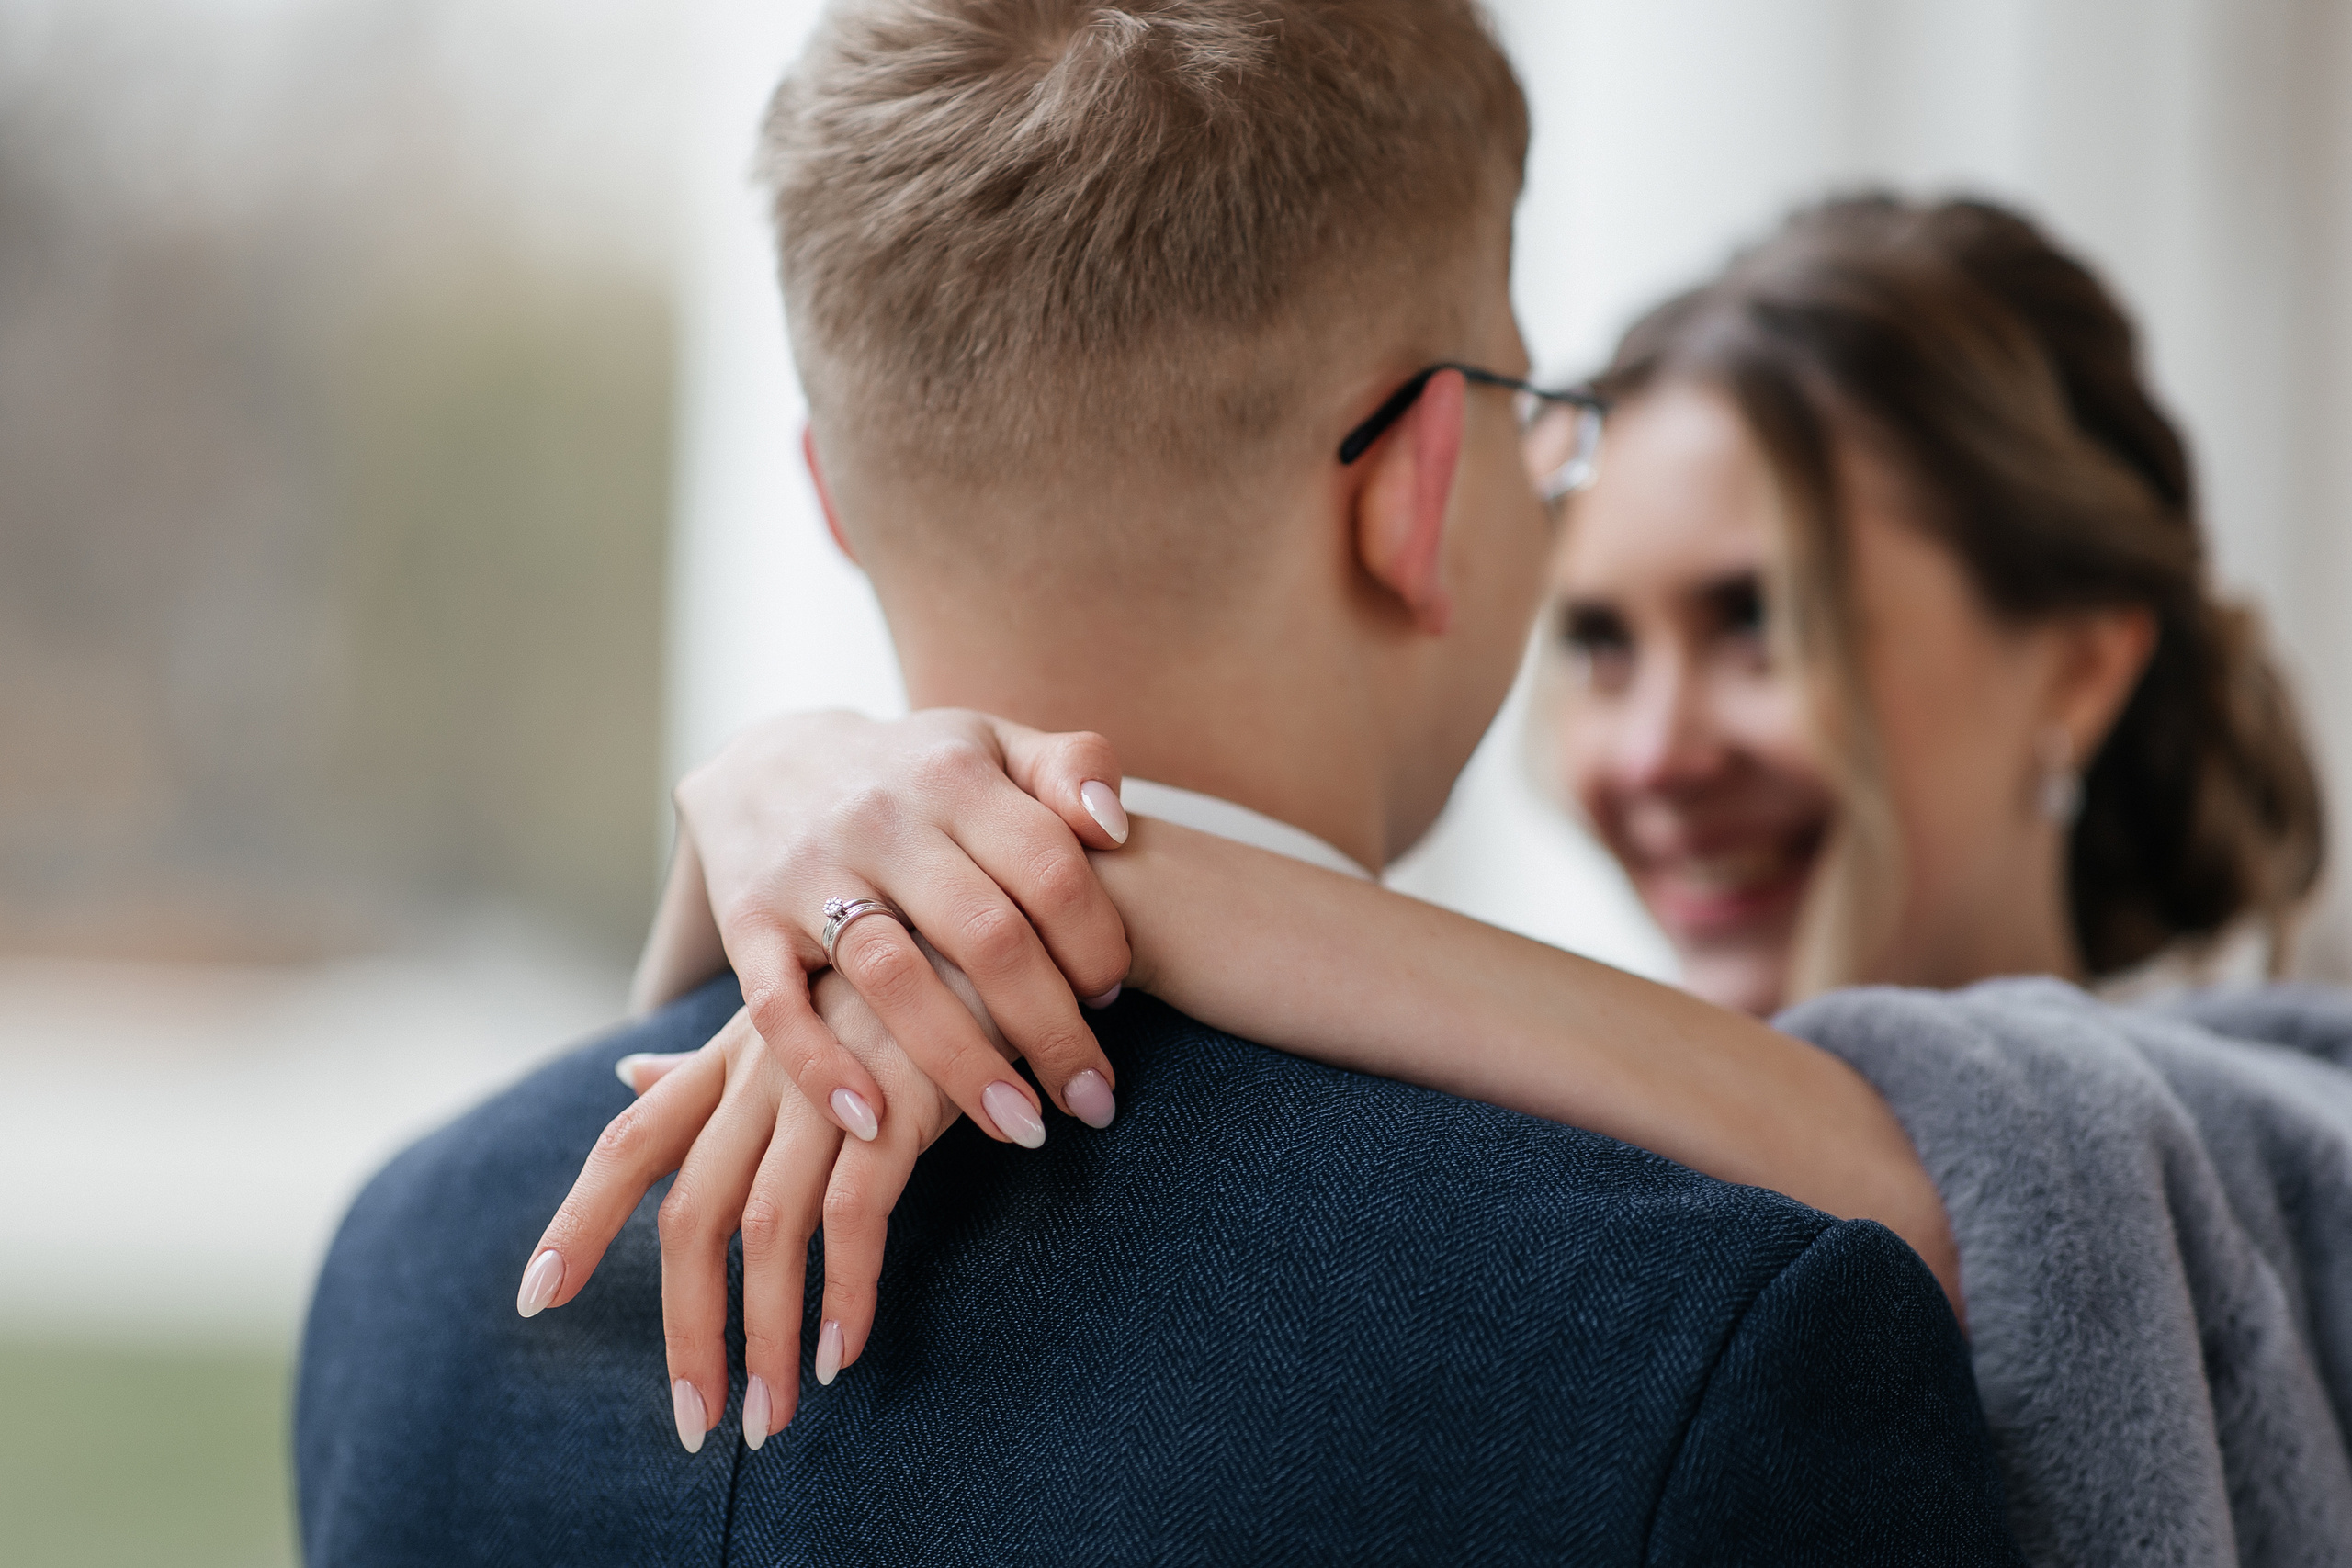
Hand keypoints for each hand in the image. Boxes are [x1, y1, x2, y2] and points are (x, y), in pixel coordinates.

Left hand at [524, 972, 963, 1450]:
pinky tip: (844, 1353)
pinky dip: (845, 1292)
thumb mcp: (796, 1014)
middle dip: (686, 1329)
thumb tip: (629, 1081)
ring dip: (767, 1337)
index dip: (580, 1218)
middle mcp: (763, 1073)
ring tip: (774, 1417)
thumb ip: (710, 1065)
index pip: (632, 1144)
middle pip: (692, 1216)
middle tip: (696, 1423)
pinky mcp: (900, 1103)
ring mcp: (828, 1086)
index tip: (537, 1299)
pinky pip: (854, 1216)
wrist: (1000, 928)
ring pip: (767, 1230)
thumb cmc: (903, 980)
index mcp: (732, 1059)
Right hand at [641, 709, 1132, 1144]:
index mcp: (957, 778)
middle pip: (986, 937)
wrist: (765, 764)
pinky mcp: (748, 922)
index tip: (1115, 998)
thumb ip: (1070, 768)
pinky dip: (822, 1068)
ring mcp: (810, 872)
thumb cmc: (914, 773)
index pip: (1050, 869)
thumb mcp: (994, 744)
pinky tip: (876, 1123)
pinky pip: (779, 1006)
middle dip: (1052, 1029)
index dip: (1096, 942)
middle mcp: (885, 822)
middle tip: (1094, 1099)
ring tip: (1023, 1128)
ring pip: (895, 979)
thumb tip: (1115, 827)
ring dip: (964, 1066)